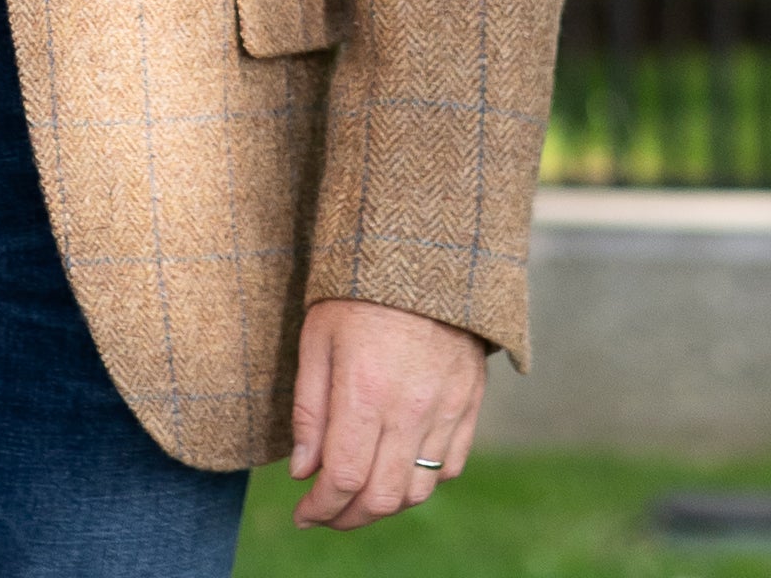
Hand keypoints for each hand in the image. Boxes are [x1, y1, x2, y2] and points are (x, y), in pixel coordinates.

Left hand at [289, 298, 484, 528]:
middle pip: (382, 496)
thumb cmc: (356, 291)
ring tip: (356, 498)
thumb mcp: (316, 338)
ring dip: (384, 505)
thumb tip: (302, 472)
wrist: (423, 254)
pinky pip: (449, 467)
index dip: (320, 508)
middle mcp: (410, 409)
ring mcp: (446, 409)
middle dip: (348, 517)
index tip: (302, 515)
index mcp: (365, 391)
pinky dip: (421, 482)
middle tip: (324, 515)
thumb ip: (308, 410)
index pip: (343, 477)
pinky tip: (396, 471)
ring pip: (418, 490)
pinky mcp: (469, 404)